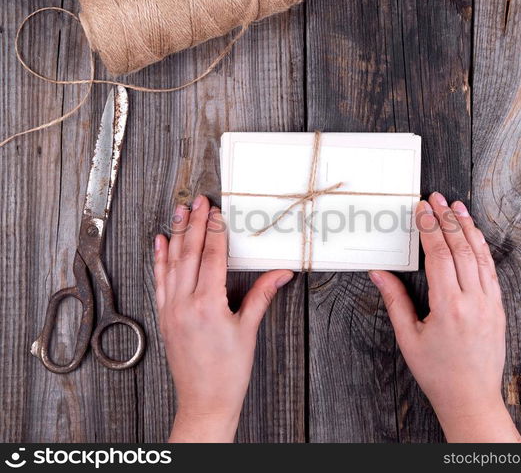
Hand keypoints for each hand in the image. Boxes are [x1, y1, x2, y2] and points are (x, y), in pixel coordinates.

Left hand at [153, 195, 292, 442]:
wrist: (205, 402)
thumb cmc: (228, 372)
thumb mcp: (248, 330)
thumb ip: (262, 296)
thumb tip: (281, 273)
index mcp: (209, 304)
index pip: (212, 256)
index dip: (215, 231)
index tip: (217, 211)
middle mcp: (185, 303)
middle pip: (189, 253)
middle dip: (193, 223)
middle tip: (197, 200)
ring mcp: (171, 309)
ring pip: (171, 262)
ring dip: (175, 234)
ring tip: (178, 211)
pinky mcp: (164, 316)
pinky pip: (159, 281)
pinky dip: (159, 259)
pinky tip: (159, 243)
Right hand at [369, 192, 520, 442]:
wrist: (471, 398)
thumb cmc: (437, 372)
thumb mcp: (409, 338)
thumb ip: (395, 301)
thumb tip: (379, 273)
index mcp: (449, 307)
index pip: (440, 255)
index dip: (429, 228)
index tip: (422, 208)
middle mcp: (474, 301)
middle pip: (460, 248)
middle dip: (447, 219)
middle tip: (437, 197)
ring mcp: (490, 303)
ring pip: (479, 255)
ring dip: (467, 227)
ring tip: (457, 206)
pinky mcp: (498, 307)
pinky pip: (490, 269)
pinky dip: (481, 247)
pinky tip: (474, 235)